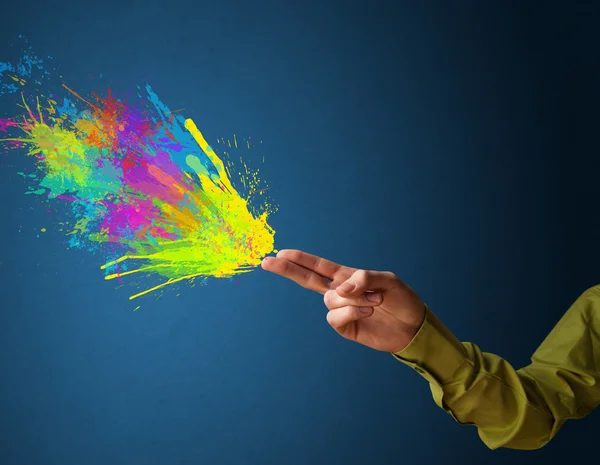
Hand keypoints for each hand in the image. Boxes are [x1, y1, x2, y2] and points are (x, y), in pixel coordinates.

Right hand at [261, 250, 425, 352]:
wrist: (413, 327)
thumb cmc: (402, 300)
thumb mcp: (387, 281)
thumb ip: (363, 278)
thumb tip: (340, 289)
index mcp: (347, 277)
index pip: (318, 266)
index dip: (300, 259)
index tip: (280, 253)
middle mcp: (340, 292)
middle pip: (307, 279)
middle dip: (288, 270)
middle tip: (266, 262)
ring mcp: (341, 310)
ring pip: (330, 300)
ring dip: (353, 298)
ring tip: (376, 301)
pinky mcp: (346, 327)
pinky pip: (336, 317)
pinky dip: (352, 311)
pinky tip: (369, 310)